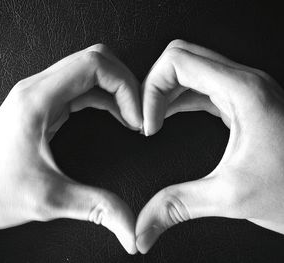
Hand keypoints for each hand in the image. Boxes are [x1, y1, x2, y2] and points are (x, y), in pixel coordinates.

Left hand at [0, 44, 142, 260]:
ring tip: (132, 118)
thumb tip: (131, 228)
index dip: (124, 85)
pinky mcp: (43, 106)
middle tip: (139, 115)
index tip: (136, 117)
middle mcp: (37, 89)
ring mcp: (39, 95)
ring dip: (116, 90)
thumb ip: (96, 207)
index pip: (92, 64)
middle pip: (94, 60)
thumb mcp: (49, 200)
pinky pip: (82, 89)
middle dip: (124, 84)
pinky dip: (105, 98)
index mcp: (36, 100)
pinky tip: (117, 116)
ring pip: (89, 72)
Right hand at [136, 39, 283, 252]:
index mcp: (243, 91)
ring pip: (190, 69)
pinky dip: (178, 98)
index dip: (151, 90)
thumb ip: (177, 207)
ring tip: (152, 120)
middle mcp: (245, 82)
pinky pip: (201, 86)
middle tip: (145, 117)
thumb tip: (142, 230)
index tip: (148, 125)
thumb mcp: (230, 198)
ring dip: (165, 92)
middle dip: (154, 85)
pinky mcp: (243, 102)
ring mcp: (245, 90)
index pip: (177, 62)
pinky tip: (168, 117)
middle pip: (181, 58)